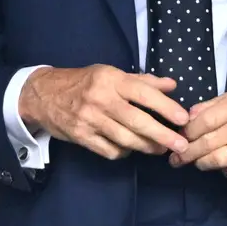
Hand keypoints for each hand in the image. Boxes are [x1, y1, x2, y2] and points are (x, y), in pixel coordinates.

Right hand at [19, 65, 190, 160]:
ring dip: (147, 146)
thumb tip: (172, 85)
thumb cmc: (84, 81)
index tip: (183, 119)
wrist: (44, 95)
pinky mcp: (81, 137)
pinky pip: (109, 150)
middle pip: (137, 121)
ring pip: (125, 139)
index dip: (166, 107)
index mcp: (111, 80)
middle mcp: (101, 99)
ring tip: (161, 149)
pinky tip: (130, 148)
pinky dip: (124, 152)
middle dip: (163, 135)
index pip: (144, 93)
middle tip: (182, 145)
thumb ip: (142, 81)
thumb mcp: (111, 73)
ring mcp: (90, 120)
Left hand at [170, 88, 226, 179]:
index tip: (178, 137)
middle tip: (176, 159)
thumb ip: (214, 105)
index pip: (206, 120)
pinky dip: (226, 172)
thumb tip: (188, 117)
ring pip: (221, 159)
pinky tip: (222, 167)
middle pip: (211, 141)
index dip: (188, 132)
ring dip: (203, 163)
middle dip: (189, 152)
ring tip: (196, 163)